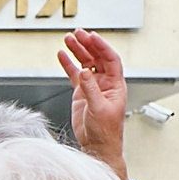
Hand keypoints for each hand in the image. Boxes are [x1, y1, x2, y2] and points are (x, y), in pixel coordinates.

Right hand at [59, 27, 128, 179]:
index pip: (110, 59)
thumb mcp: (99, 108)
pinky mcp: (81, 93)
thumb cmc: (106, 131)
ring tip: (68, 40)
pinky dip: (68, 64)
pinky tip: (62, 56)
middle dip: (87, 44)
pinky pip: (74, 74)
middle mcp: (105, 83)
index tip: (91, 37)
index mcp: (116, 84)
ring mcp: (92, 87)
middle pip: (96, 57)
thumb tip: (85, 72)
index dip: (101, 47)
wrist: (98, 145)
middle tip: (77, 34)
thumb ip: (91, 89)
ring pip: (85, 63)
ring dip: (77, 51)